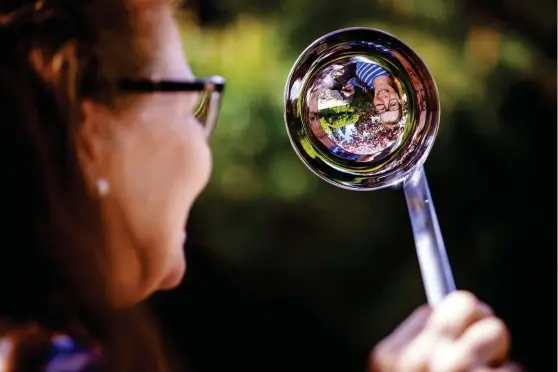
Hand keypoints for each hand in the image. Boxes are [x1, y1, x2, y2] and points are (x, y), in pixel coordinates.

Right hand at [368, 291, 521, 371]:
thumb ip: (412, 349)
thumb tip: (442, 313)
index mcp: (389, 356)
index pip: (430, 310)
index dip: (452, 318)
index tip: (464, 323)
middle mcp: (420, 359)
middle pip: (464, 303)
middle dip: (479, 319)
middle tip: (482, 343)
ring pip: (495, 330)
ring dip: (497, 353)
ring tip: (486, 371)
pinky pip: (515, 368)